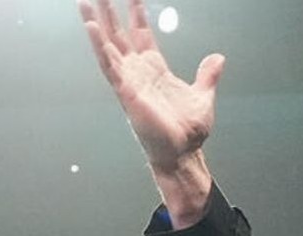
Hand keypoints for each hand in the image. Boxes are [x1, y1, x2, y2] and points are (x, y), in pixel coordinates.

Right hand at [77, 0, 223, 171]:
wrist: (183, 153)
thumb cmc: (188, 131)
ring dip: (96, 24)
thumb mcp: (203, 96)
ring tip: (85, 3)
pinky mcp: (126, 92)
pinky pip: (109, 65)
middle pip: (120, 35)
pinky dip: (100, 47)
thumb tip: (218, 58)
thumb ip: (207, 75)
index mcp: (155, 70)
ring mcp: (130, 81)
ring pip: (108, 46)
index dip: (137, 14)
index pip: (142, 35)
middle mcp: (139, 72)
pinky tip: (91, 28)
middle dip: (110, 12)